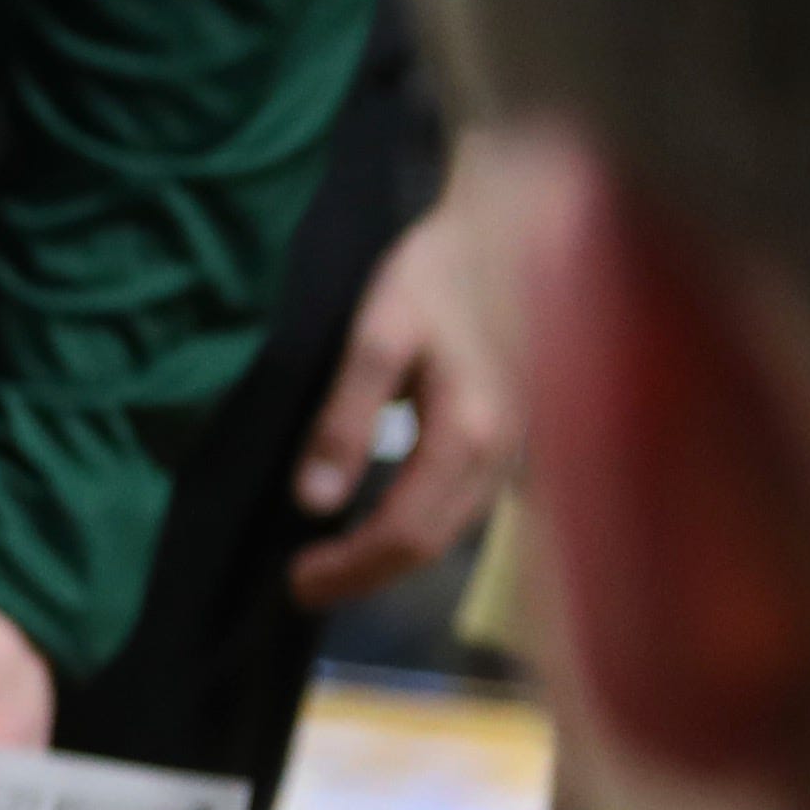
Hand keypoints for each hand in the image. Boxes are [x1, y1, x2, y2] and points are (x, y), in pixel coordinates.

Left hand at [285, 191, 526, 608]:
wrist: (507, 226)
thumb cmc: (435, 273)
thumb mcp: (375, 334)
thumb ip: (345, 418)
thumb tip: (313, 502)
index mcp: (470, 433)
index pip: (405, 532)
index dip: (350, 567)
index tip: (293, 580)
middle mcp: (504, 452)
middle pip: (432, 544)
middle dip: (365, 574)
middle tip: (300, 584)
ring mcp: (516, 447)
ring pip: (452, 530)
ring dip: (391, 557)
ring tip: (332, 564)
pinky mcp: (513, 435)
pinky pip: (464, 504)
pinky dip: (418, 527)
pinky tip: (380, 525)